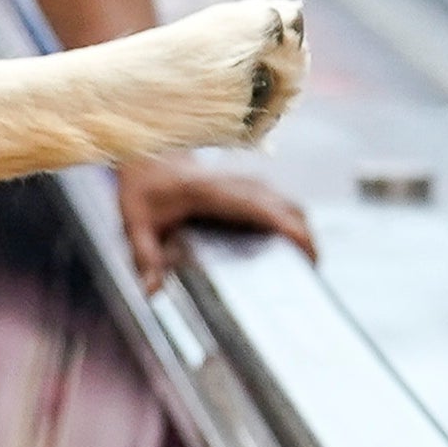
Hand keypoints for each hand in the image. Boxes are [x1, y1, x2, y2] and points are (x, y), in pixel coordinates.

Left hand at [119, 156, 311, 287]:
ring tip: (306, 269)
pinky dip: (294, 226)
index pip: (263, 209)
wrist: (148, 155)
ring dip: (303, 233)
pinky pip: (283, 205)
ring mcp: (248, 183)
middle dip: (307, 240)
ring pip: (290, 205)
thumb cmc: (144, 190)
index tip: (308, 254)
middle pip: (288, 208)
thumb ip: (145, 257)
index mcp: (213, 192)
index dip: (290, 229)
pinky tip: (292, 253)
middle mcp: (238, 184)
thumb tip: (153, 292)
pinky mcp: (252, 188)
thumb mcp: (135, 224)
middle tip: (311, 276)